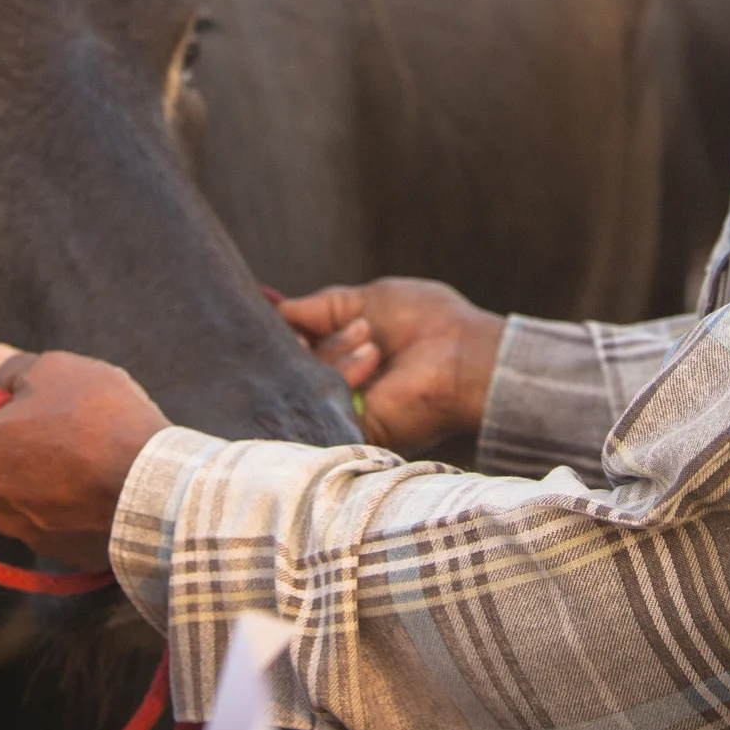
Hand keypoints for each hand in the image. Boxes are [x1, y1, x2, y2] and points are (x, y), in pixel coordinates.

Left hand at [0, 346, 169, 570]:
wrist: (155, 486)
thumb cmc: (96, 419)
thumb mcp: (55, 370)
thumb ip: (13, 368)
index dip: (0, 409)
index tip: (34, 398)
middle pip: (1, 465)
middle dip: (26, 445)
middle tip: (69, 424)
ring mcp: (33, 539)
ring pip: (33, 497)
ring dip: (52, 479)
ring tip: (96, 457)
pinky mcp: (69, 558)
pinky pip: (66, 524)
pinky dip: (78, 507)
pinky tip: (107, 487)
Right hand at [275, 279, 503, 452]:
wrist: (466, 355)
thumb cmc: (429, 322)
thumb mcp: (367, 300)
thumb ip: (319, 307)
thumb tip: (274, 307)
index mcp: (345, 353)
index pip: (295, 344)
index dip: (280, 326)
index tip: (263, 303)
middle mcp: (339, 382)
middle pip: (290, 362)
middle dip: (299, 339)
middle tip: (328, 325)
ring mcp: (343, 407)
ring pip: (301, 378)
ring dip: (335, 350)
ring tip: (371, 341)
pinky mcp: (351, 429)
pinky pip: (319, 400)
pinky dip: (341, 371)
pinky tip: (370, 357)